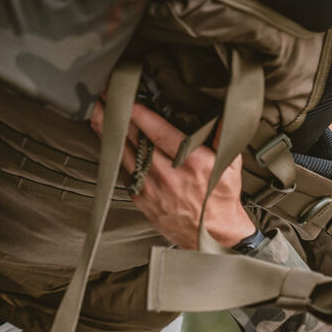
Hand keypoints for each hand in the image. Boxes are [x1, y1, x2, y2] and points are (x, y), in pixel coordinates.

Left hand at [89, 100, 256, 249]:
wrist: (212, 234)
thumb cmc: (220, 198)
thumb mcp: (231, 165)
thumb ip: (222, 136)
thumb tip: (221, 112)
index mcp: (191, 163)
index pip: (158, 131)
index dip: (139, 112)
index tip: (127, 98)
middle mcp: (168, 174)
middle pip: (134, 138)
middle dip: (117, 116)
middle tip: (105, 98)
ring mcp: (151, 188)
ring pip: (123, 153)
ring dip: (109, 132)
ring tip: (100, 113)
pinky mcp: (141, 198)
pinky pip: (124, 170)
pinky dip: (116, 154)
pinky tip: (110, 141)